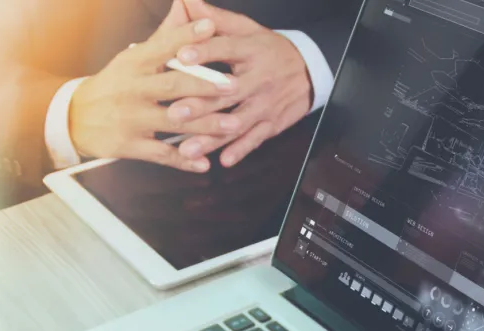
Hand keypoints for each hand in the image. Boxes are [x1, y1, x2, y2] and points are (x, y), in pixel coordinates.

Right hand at [69, 17, 242, 171]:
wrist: (73, 117)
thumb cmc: (114, 84)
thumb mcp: (133, 57)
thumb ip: (164, 37)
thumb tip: (186, 4)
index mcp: (136, 63)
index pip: (164, 46)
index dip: (187, 36)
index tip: (212, 27)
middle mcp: (133, 89)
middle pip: (172, 86)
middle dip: (206, 86)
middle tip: (234, 86)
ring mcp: (131, 118)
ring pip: (173, 121)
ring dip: (205, 125)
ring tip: (233, 125)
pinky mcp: (128, 145)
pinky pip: (161, 154)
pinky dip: (184, 160)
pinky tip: (204, 163)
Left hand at [168, 0, 314, 166]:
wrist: (309, 72)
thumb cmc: (269, 49)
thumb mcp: (246, 29)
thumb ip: (215, 18)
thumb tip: (186, 1)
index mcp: (251, 50)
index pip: (226, 49)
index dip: (204, 52)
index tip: (180, 56)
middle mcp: (259, 78)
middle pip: (228, 92)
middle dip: (201, 104)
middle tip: (175, 113)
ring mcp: (266, 104)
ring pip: (238, 122)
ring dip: (213, 137)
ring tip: (188, 148)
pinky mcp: (272, 123)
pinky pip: (256, 139)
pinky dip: (241, 150)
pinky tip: (223, 161)